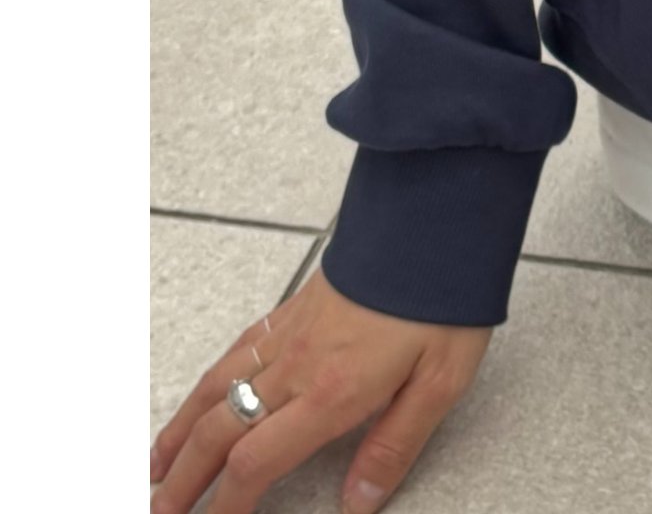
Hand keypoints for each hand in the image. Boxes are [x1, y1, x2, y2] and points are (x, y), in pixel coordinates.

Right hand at [149, 265, 491, 513]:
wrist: (433, 219)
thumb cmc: (442, 296)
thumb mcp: (440, 381)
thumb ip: (394, 445)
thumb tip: (358, 503)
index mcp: (331, 392)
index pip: (255, 463)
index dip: (227, 506)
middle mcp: (297, 365)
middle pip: (218, 432)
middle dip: (182, 480)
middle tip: (160, 512)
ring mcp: (291, 332)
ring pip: (215, 388)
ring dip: (179, 432)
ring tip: (157, 465)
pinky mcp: (297, 305)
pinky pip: (236, 349)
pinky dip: (208, 379)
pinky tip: (202, 391)